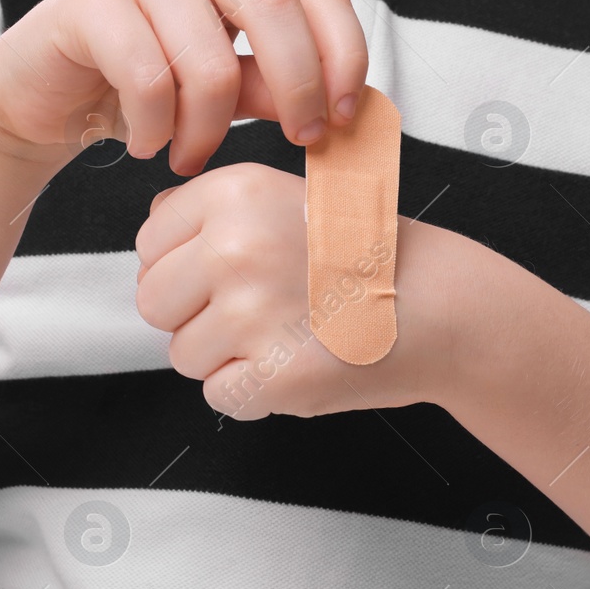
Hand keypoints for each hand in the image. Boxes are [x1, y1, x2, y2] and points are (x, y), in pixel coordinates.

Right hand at [0, 0, 369, 175]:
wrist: (47, 95)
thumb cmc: (145, 87)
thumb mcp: (226, 91)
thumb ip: (276, 89)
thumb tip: (341, 109)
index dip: (344, 57)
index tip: (343, 121)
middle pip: (274, 10)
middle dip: (296, 89)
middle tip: (295, 143)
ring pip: (208, 60)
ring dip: (207, 130)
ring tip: (188, 156)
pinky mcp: (92, 2)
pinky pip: (148, 80)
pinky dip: (155, 129)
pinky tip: (146, 143)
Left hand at [134, 162, 459, 420]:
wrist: (440, 305)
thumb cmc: (364, 255)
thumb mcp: (286, 198)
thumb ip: (213, 211)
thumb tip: (153, 228)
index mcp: (234, 194)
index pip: (149, 243)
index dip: (184, 266)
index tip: (232, 271)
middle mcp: (234, 248)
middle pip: (154, 302)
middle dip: (195, 314)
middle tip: (258, 309)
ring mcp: (250, 315)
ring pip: (183, 354)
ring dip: (226, 355)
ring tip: (286, 333)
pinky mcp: (271, 376)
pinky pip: (220, 395)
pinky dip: (254, 390)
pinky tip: (296, 362)